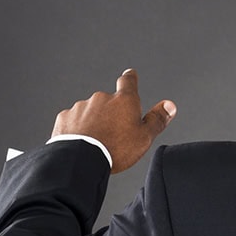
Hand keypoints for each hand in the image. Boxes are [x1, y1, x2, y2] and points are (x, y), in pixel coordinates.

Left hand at [51, 69, 176, 173]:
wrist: (81, 160)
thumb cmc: (114, 149)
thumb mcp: (145, 137)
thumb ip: (157, 119)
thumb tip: (170, 106)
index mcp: (124, 100)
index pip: (128, 81)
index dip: (130, 78)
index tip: (130, 75)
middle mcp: (101, 98)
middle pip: (108, 101)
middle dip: (110, 112)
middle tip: (114, 132)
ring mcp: (82, 106)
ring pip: (90, 111)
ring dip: (93, 121)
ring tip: (97, 141)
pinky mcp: (66, 117)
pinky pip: (74, 120)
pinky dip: (78, 128)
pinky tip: (82, 142)